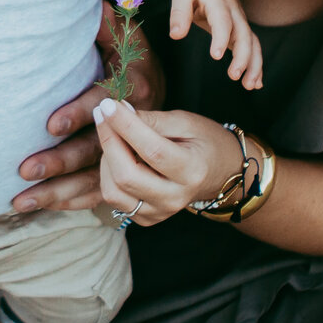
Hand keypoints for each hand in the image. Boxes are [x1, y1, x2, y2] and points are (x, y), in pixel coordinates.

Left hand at [12, 2, 166, 211]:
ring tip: (18, 201)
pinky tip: (39, 208)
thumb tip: (95, 3)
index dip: (77, 114)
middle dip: (58, 163)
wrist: (176, 117)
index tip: (50, 124)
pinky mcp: (123, 179)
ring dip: (54, 193)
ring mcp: (128, 161)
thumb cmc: (141, 71)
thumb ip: (111, 28)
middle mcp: (131, 133)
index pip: (102, 106)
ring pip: (90, 181)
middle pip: (93, 151)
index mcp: (131, 95)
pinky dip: (67, 203)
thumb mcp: (134, 45)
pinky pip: (94, 195)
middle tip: (24, 169)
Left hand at [86, 100, 241, 226]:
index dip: (125, 126)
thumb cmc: (204, 142)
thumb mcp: (185, 123)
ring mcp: (160, 212)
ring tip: (114, 136)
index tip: (108, 104)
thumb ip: (153, 120)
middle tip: (103, 114)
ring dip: (106, 158)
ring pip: (113, 191)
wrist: (218, 174)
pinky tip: (118, 157)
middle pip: (127, 175)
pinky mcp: (146, 218)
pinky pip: (114, 198)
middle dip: (109, 141)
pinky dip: (108, 174)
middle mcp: (176, 198)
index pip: (152, 150)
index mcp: (192, 171)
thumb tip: (118, 111)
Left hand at [168, 0, 261, 89]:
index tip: (216, 55)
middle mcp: (234, 13)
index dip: (221, 37)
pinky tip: (256, 83)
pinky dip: (257, 65)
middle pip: (244, 34)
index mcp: (218, 2)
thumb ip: (178, 13)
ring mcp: (241, 22)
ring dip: (254, 64)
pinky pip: (253, 47)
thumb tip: (176, 35)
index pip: (222, 20)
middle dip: (243, 56)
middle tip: (234, 75)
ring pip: (253, 43)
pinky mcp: (242, 31)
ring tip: (250, 86)